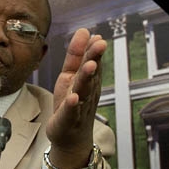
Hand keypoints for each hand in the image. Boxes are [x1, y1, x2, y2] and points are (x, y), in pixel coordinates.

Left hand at [45, 28, 106, 168]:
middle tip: (100, 45)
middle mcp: (87, 92)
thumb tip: (86, 30)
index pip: (91, 62)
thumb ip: (76, 54)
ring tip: (89, 65)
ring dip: (87, 78)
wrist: (71, 138)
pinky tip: (73, 98)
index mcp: (88, 80)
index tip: (98, 37)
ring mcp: (79, 107)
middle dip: (94, 59)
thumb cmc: (73, 104)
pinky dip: (72, 105)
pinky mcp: (68, 120)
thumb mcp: (71, 75)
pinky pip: (71, 112)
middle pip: (90, 74)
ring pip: (83, 91)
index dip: (93, 50)